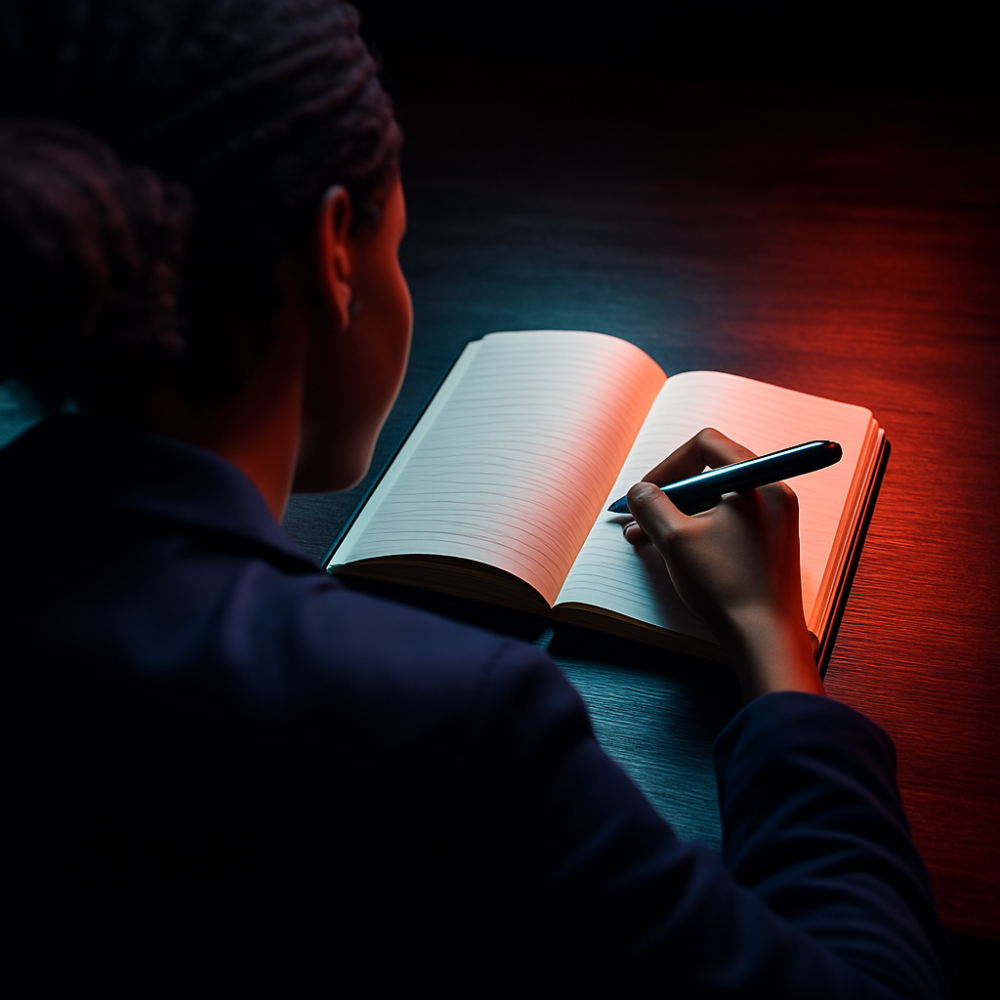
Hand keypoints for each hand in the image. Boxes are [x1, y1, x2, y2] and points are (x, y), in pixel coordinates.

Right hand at [623, 429, 823, 700]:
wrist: (766, 639)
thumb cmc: (727, 587)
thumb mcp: (675, 539)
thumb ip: (651, 505)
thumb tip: (640, 490)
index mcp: (756, 481)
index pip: (705, 444)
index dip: (668, 464)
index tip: (646, 491)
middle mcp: (771, 492)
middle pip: (710, 472)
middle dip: (669, 494)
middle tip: (641, 517)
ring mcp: (774, 519)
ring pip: (716, 501)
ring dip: (679, 514)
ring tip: (647, 538)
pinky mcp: (770, 543)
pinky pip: (729, 522)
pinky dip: (699, 530)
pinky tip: (675, 551)